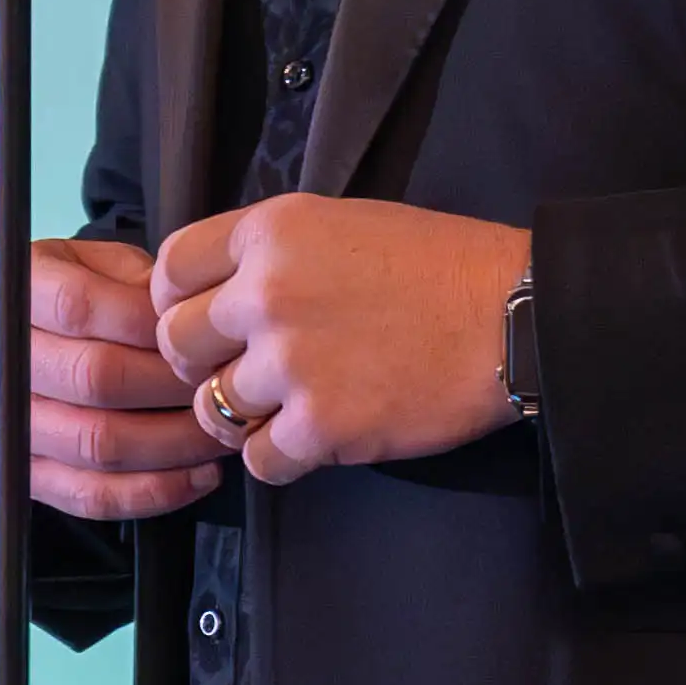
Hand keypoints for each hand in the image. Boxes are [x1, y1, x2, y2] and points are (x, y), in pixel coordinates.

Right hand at [0, 237, 222, 521]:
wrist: (43, 341)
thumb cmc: (91, 296)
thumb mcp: (110, 263)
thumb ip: (144, 281)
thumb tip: (191, 319)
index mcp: (16, 292)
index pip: (78, 306)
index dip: (148, 322)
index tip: (200, 330)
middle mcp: (2, 361)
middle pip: (93, 378)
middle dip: (172, 386)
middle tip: (222, 383)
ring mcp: (13, 424)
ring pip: (97, 444)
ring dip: (174, 443)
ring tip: (222, 430)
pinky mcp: (31, 474)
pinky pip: (93, 496)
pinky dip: (154, 491)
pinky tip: (200, 474)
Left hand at [150, 198, 531, 480]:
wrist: (514, 316)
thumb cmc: (441, 267)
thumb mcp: (345, 223)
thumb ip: (275, 251)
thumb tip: (220, 290)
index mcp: (272, 231)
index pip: (171, 270)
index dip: (179, 302)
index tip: (205, 324)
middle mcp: (268, 292)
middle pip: (177, 343)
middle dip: (204, 364)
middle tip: (246, 373)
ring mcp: (291, 362)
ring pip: (214, 407)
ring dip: (246, 414)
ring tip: (292, 405)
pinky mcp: (321, 425)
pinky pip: (259, 461)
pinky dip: (281, 457)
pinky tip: (316, 438)